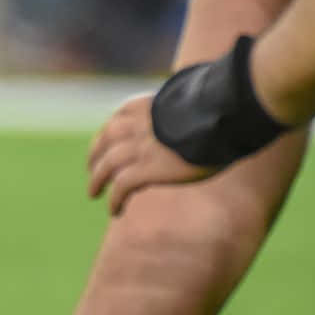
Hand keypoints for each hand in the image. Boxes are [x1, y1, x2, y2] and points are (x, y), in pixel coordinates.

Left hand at [87, 94, 215, 214]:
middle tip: (91, 170)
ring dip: (97, 181)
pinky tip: (115, 211)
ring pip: (106, 166)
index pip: (118, 119)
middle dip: (95, 156)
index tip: (106, 144)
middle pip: (104, 141)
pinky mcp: (147, 169)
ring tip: (93, 194)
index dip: (108, 135)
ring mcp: (139, 147)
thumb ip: (185, 109)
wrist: (222, 117)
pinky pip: (121, 187)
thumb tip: (201, 110)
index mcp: (146, 106)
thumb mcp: (196, 103)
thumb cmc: (219, 111)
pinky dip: (114, 199)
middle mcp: (137, 125)